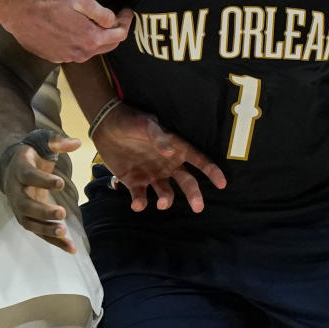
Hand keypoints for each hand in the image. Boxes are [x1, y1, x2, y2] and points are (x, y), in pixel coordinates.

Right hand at [0, 129, 82, 251]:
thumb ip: (58, 142)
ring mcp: (19, 208)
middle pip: (25, 205)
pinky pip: (40, 233)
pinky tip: (72, 249)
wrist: (13, 167)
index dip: (43, 180)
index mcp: (19, 170)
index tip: (60, 183)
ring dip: (46, 230)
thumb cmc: (32, 154)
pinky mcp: (28, 219)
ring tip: (64, 232)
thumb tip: (77, 142)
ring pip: (30, 223)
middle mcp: (16, 191)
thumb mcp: (42, 142)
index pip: (28, 176)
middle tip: (61, 213)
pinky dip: (54, 242)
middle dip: (42, 211)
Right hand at [4, 0, 132, 63]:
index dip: (126, 22)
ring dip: (97, 39)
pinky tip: (74, 30)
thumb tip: (113, 21)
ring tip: (96, 24)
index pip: (119, 35)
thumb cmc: (50, 1)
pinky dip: (80, 43)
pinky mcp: (53, 57)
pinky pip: (74, 52)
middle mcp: (81, 53)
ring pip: (90, 51)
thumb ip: (101, 13)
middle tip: (117, 18)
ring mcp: (66, 58)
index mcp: (91, 39)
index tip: (126, 11)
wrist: (19, 10)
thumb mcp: (81, 0)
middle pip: (108, 46)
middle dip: (116, 32)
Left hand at [94, 103, 226, 212]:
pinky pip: (141, 197)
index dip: (211, 172)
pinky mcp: (134, 182)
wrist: (106, 126)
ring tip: (161, 202)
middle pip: (186, 182)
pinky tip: (138, 204)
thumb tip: (171, 152)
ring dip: (166, 200)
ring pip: (166, 193)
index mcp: (175, 149)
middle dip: (194, 194)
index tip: (222, 184)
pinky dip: (140, 203)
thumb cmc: (131, 120)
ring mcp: (151, 175)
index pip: (198, 160)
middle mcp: (167, 165)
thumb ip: (158, 137)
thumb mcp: (145, 124)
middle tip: (198, 207)